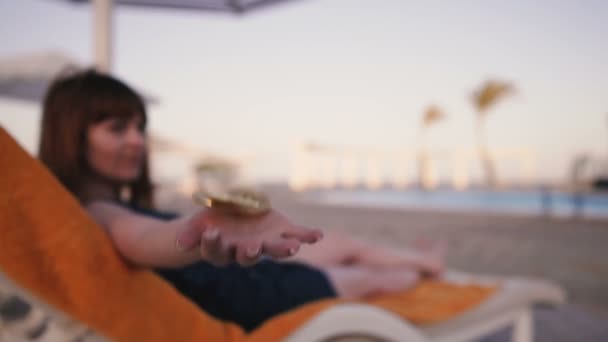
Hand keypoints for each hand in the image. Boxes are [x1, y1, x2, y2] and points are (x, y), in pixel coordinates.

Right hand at [176, 209, 322, 265]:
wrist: (234, 218)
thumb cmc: (213, 222)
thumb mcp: (199, 223)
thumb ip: (193, 233)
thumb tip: (180, 242)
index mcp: (224, 250)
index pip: (216, 251)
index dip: (213, 243)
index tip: (210, 233)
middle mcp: (246, 250)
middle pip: (248, 256)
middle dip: (251, 252)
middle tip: (252, 247)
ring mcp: (266, 242)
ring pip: (275, 249)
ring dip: (283, 249)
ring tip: (293, 246)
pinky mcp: (281, 231)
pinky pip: (296, 235)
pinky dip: (307, 236)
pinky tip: (317, 236)